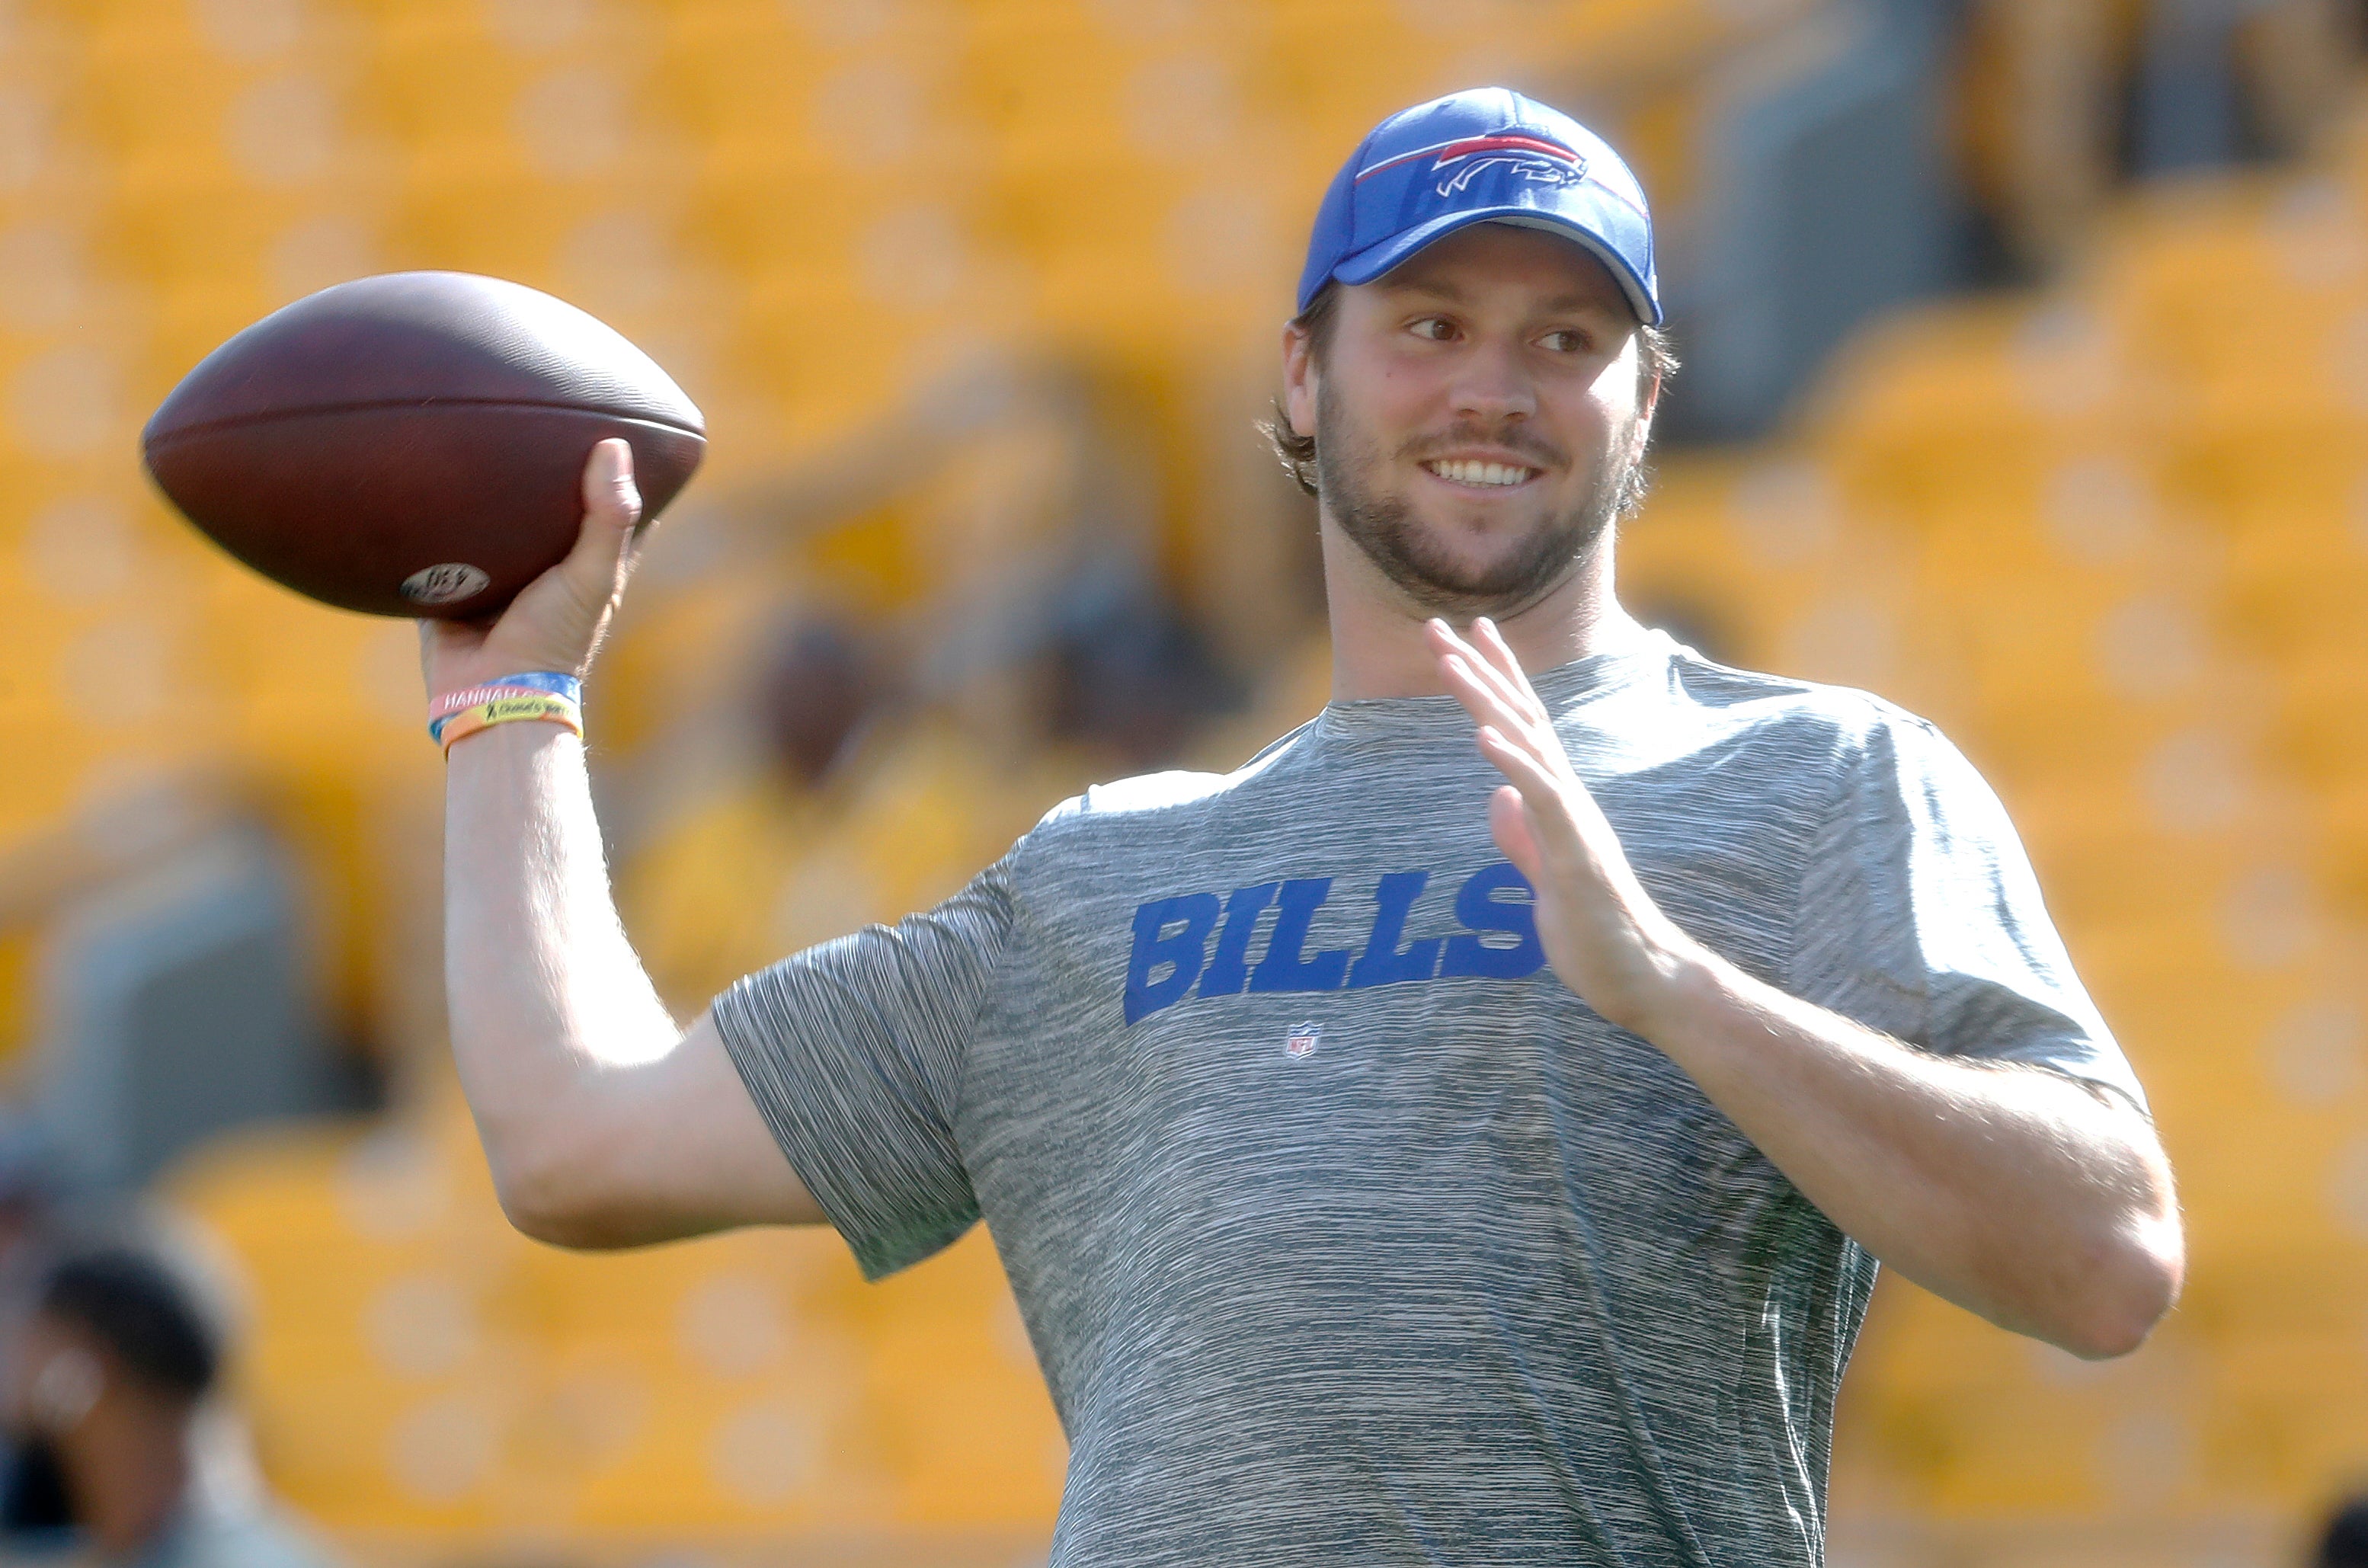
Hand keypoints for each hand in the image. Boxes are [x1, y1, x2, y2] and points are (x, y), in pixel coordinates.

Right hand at [419, 438, 646, 702]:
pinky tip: (427, 468)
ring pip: (492, 517)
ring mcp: (496, 569)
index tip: (607, 421)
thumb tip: (614, 445)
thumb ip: (608, 516)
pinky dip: (438, 511)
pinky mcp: (451, 577)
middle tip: (535, 408)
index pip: (608, 506)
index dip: (611, 470)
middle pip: (547, 504)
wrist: (488, 689)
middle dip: (541, 466)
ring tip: (477, 425)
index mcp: (586, 561)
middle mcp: (543, 562)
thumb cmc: (553, 638)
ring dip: (486, 485)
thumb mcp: (593, 575)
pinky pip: (441, 536)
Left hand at [1427, 616, 1703, 1036]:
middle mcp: (1568, 796)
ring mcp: (1574, 820)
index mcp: (1557, 800)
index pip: (1522, 726)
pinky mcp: (1577, 852)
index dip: (1494, 680)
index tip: (1464, 639)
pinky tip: (1484, 736)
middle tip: (1440, 625)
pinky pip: (1544, 797)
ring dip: (1486, 700)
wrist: (1641, 977)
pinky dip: (1514, 763)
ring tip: (1450, 662)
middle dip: (1479, 669)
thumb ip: (1521, 836)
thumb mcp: (1542, 874)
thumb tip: (1497, 798)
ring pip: (1528, 744)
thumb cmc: (1595, 932)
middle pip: (1519, 717)